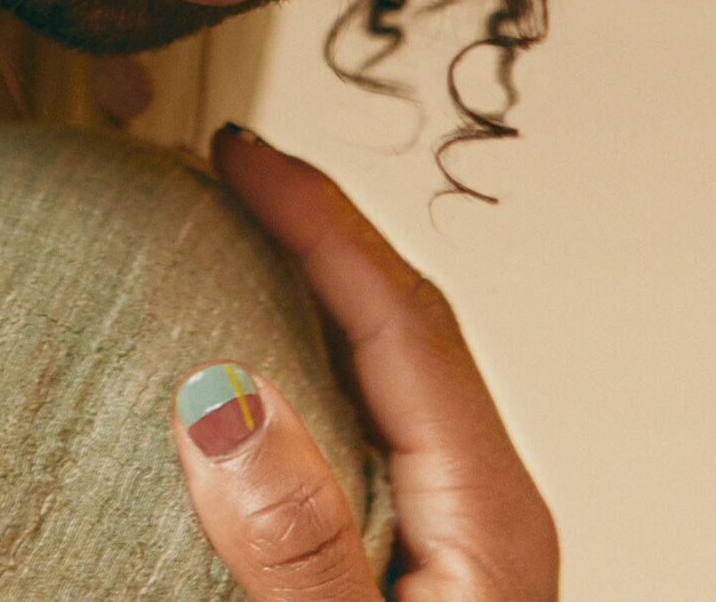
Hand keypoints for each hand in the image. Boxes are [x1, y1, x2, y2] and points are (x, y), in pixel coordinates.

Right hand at [168, 123, 559, 600]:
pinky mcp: (415, 569)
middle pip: (401, 320)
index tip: (243, 155)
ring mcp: (453, 539)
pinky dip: (300, 363)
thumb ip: (297, 544)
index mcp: (486, 517)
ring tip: (231, 239)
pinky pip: (358, 425)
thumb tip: (229, 403)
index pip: (400, 317)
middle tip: (230, 169)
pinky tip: (251, 370)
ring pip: (379, 370)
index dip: (318, 218)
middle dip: (315, 229)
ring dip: (306, 290)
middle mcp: (481, 513)